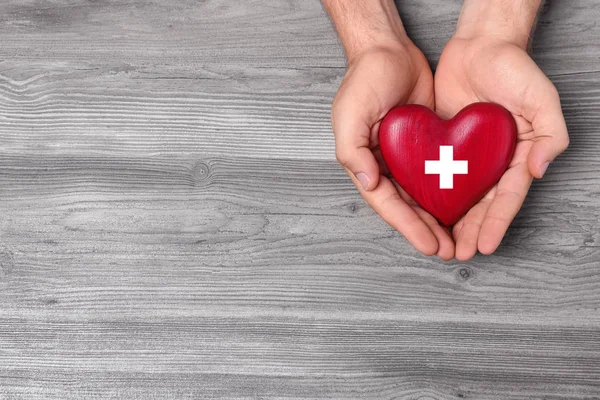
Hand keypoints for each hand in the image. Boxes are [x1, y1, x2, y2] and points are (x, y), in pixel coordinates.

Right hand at [332, 41, 454, 259]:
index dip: (407, 226)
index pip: (386, 203)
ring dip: (437, 219)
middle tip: (448, 251)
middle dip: (425, 231)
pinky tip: (462, 206)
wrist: (389, 50)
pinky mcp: (425, 144)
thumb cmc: (364, 79)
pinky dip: (447, 192)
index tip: (429, 245)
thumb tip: (367, 182)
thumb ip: (352, 149)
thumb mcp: (350, 113)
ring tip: (457, 240)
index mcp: (364, 163)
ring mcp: (405, 156)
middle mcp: (384, 164)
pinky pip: (437, 173)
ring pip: (422, 196)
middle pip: (406, 207)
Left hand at [434, 3, 568, 259]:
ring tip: (440, 245)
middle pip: (481, 204)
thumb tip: (538, 170)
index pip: (506, 197)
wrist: (479, 45)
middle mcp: (492, 160)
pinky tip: (423, 212)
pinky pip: (436, 173)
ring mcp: (467, 153)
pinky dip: (432, 194)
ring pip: (458, 195)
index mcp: (517, 155)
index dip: (496, 223)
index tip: (484, 246)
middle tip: (459, 255)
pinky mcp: (444, 143)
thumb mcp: (542, 99)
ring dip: (450, 221)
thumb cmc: (514, 69)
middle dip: (471, 231)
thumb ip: (550, 134)